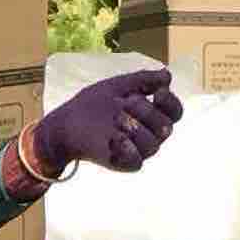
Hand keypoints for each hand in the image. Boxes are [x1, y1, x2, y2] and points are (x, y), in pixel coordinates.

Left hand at [32, 68, 183, 175]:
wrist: (64, 126)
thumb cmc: (91, 105)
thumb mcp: (116, 86)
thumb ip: (142, 80)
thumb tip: (167, 75)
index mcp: (150, 114)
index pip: (175, 112)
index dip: (171, 103)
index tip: (158, 93)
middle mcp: (147, 133)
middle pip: (166, 127)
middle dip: (148, 112)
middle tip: (127, 103)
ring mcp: (136, 149)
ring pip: (153, 145)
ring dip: (136, 129)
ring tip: (116, 119)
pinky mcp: (123, 163)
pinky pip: (137, 161)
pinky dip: (128, 149)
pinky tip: (115, 138)